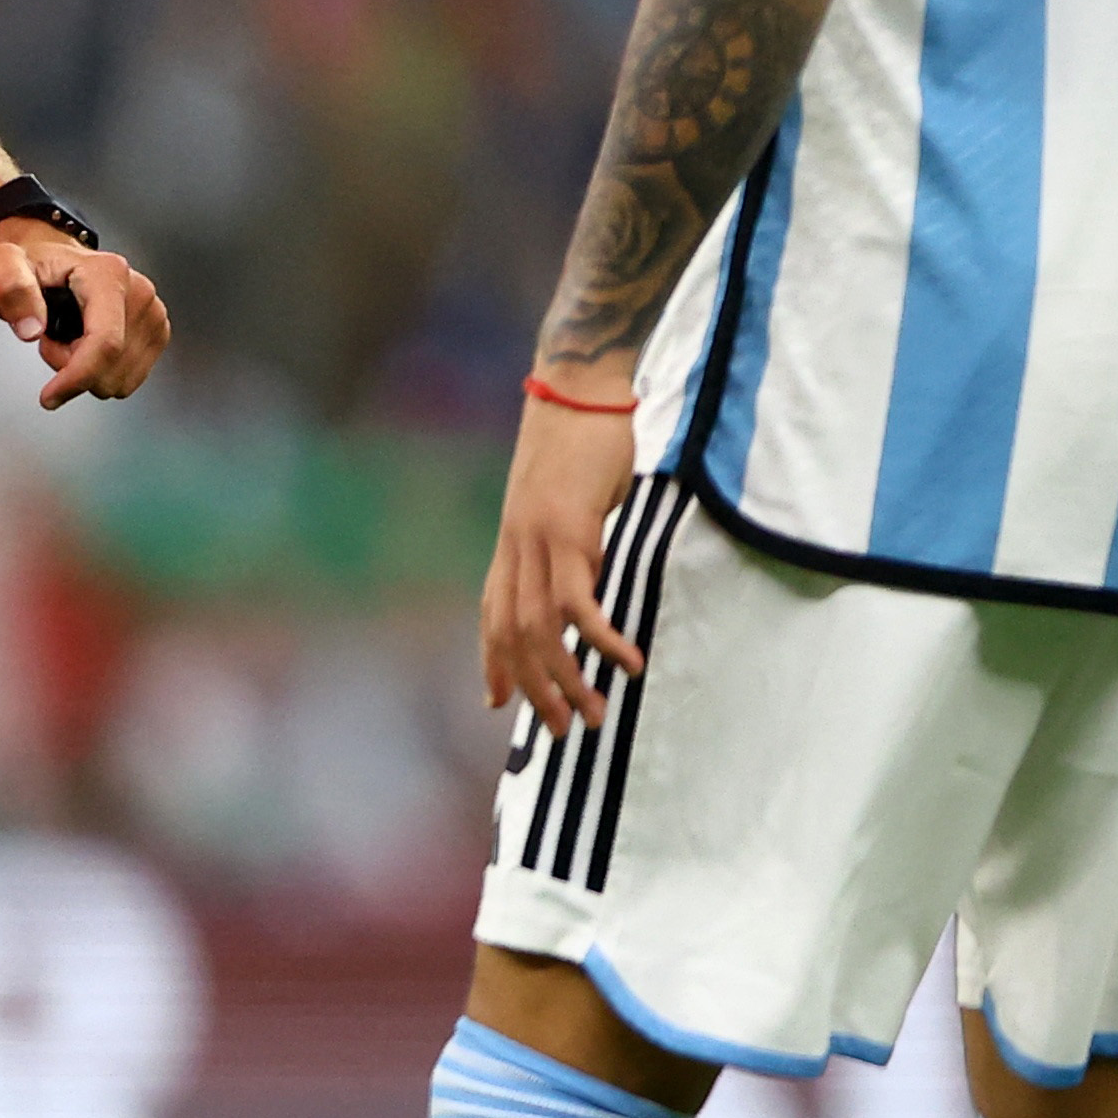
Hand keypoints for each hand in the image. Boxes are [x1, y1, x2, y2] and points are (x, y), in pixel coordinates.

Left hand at [0, 221, 169, 407]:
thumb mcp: (3, 266)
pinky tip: (85, 345)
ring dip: (87, 371)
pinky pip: (128, 379)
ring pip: (121, 379)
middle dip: (72, 368)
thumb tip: (31, 329)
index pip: (105, 342)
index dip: (77, 377)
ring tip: (67, 338)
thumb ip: (12, 290)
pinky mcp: (156, 332)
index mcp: (108, 274)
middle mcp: (140, 292)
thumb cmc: (30, 265)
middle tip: (50, 336)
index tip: (49, 396)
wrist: (51, 262)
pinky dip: (102, 372)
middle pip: (111, 367)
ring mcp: (153, 313)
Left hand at [481, 382, 644, 734]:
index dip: (493, 661)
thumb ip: (570, 539)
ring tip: (596, 714)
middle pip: (513, 635)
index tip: (498, 703)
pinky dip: (601, 636)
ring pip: (540, 628)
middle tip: (564, 729)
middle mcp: (515, 546)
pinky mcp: (568, 530)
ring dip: (567, 678)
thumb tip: (589, 568)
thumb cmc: (584, 441)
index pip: (491, 615)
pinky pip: (579, 600)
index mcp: (512, 541)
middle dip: (534, 689)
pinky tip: (626, 661)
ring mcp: (537, 539)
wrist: (581, 388)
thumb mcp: (569, 499)